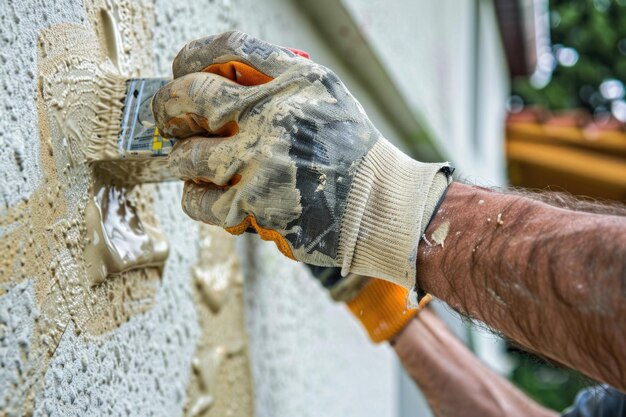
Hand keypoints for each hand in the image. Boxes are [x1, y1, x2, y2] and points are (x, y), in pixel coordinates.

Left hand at [153, 31, 450, 295]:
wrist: (378, 204)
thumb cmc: (352, 152)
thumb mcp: (326, 96)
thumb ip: (279, 79)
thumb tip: (222, 79)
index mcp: (295, 79)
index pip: (227, 48)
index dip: (192, 57)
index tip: (180, 69)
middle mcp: (276, 113)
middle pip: (192, 96)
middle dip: (166, 107)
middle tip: (166, 117)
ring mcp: (263, 160)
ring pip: (189, 156)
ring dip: (179, 160)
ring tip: (185, 162)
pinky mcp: (256, 203)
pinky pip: (201, 201)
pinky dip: (195, 198)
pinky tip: (204, 194)